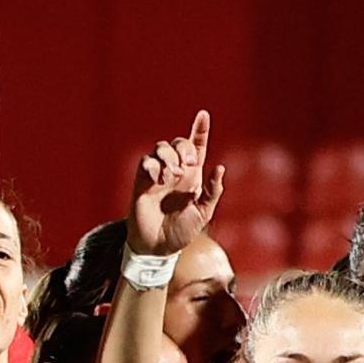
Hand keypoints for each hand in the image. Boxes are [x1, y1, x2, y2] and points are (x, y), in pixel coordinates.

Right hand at [129, 111, 217, 254]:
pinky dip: (153, 165)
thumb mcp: (203, 213)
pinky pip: (146, 162)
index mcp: (193, 177)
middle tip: (187, 166)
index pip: (196, 147)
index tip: (203, 115)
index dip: (200, 130)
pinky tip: (159, 179)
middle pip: (178, 142)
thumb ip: (212, 192)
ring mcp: (158, 175)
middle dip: (183, 148)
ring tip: (172, 176)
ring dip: (168, 156)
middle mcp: (175, 172)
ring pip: (160, 147)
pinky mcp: (142, 182)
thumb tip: (220, 168)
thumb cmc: (182, 231)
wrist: (159, 247)